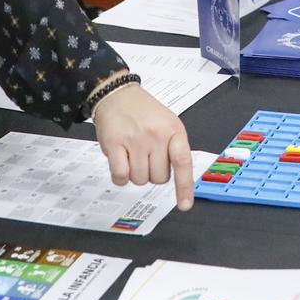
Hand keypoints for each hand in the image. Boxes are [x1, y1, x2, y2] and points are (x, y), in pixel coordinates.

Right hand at [91, 81, 194, 210]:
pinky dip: (120, 177)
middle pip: (158, 178)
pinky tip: (120, 163)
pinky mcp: (114, 144)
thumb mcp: (168, 123)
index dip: (185, 187)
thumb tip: (179, 178)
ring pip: (139, 180)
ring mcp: (135, 140)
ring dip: (135, 174)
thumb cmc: (144, 112)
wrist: (117, 94)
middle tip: (146, 156)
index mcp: (174, 130)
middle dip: (152, 173)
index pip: (183, 162)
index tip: (185, 205)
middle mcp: (156, 135)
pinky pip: (120, 176)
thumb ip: (174, 148)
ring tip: (132, 154)